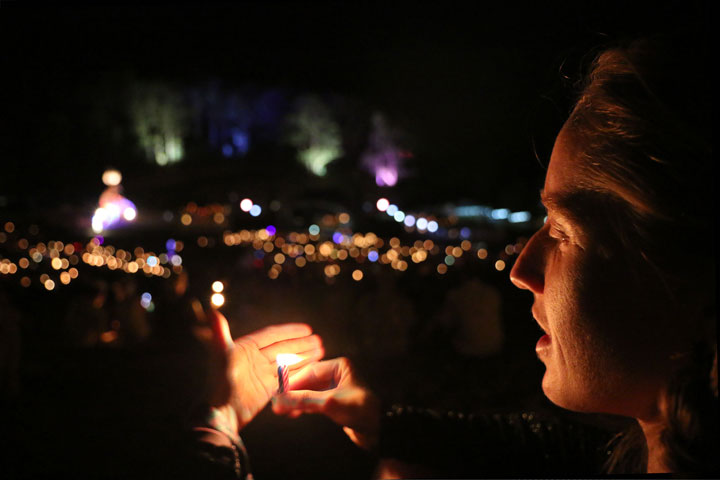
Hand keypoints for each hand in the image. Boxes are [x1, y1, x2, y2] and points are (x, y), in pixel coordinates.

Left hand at [208, 309, 324, 430]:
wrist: (222, 413)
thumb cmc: (219, 383)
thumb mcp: (220, 355)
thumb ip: (219, 333)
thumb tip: (212, 311)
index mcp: (246, 348)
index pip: (272, 335)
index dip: (289, 331)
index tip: (307, 329)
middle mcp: (255, 358)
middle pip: (282, 347)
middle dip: (301, 344)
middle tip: (318, 341)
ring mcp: (261, 373)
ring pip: (286, 361)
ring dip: (303, 356)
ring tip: (320, 351)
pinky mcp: (266, 388)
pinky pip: (286, 376)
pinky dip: (298, 371)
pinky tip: (310, 367)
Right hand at [271, 357, 380, 449]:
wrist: (378, 430)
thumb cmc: (360, 411)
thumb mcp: (329, 403)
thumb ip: (304, 400)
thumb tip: (280, 401)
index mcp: (339, 366)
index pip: (309, 371)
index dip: (292, 383)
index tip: (277, 394)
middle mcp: (337, 374)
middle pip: (308, 381)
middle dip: (293, 393)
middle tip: (277, 404)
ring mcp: (336, 388)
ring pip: (310, 391)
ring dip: (296, 401)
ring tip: (282, 411)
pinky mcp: (335, 401)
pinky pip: (314, 400)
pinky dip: (303, 406)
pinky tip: (293, 413)